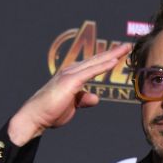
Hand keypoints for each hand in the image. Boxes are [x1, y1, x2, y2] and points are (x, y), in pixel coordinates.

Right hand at [8, 43, 131, 145]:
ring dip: (111, 55)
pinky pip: (90, 72)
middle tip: (127, 45)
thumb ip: (84, 98)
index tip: (121, 54)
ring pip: (95, 62)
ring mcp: (70, 75)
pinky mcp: (70, 82)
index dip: (108, 58)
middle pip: (96, 59)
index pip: (94, 65)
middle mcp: (71, 71)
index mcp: (72, 75)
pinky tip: (113, 62)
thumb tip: (95, 97)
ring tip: (125, 48)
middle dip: (113, 52)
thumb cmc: (52, 111)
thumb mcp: (73, 104)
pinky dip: (102, 66)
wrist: (35, 117)